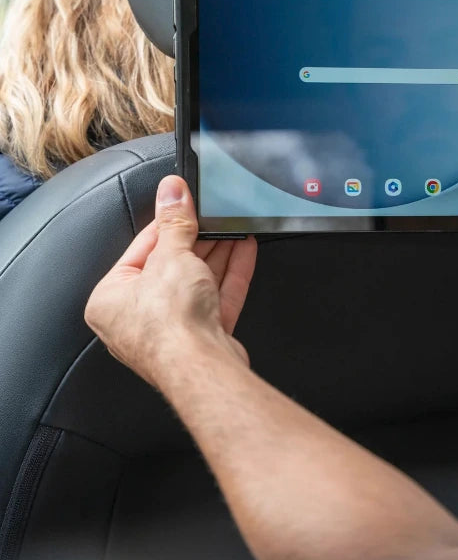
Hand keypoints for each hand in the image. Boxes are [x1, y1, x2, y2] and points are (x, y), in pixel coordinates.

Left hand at [85, 175, 257, 386]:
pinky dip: (230, 273)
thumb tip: (171, 191)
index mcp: (111, 299)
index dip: (167, 223)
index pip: (141, 249)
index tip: (184, 203)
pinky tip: (244, 249)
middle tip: (213, 214)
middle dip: (198, 240)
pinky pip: (217, 297)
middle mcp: (137, 318)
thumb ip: (175, 222)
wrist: (201, 367)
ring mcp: (173, 329)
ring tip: (234, 227)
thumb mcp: (171, 256)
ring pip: (197, 282)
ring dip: (218, 253)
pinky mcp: (203, 336)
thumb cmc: (169, 325)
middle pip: (171, 265)